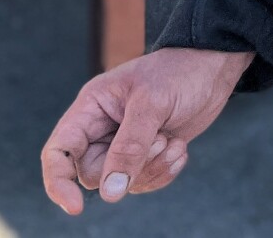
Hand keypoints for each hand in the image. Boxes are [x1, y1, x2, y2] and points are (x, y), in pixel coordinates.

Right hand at [40, 47, 252, 214]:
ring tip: (173, 142)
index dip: (59, 182)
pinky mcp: (147, 153)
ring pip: (121, 183)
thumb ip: (129, 148)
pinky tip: (180, 148)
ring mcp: (124, 143)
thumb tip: (110, 193)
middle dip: (130, 168)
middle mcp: (101, 129)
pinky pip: (145, 181)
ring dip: (152, 169)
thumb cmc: (179, 72)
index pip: (59, 152)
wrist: (213, 66)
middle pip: (94, 174)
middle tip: (160, 142)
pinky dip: (165, 172)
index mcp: (91, 108)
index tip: (76, 207)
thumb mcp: (152, 104)